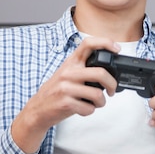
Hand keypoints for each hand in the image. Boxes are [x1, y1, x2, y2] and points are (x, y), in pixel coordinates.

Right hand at [11, 37, 120, 153]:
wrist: (37, 109)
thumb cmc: (56, 91)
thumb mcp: (67, 74)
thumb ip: (84, 68)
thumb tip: (109, 70)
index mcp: (71, 62)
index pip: (88, 44)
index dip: (105, 43)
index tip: (116, 49)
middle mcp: (68, 73)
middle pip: (100, 73)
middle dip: (112, 84)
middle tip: (112, 90)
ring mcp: (66, 88)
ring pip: (97, 94)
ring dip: (101, 102)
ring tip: (97, 103)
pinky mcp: (65, 103)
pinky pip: (89, 108)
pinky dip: (90, 111)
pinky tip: (84, 108)